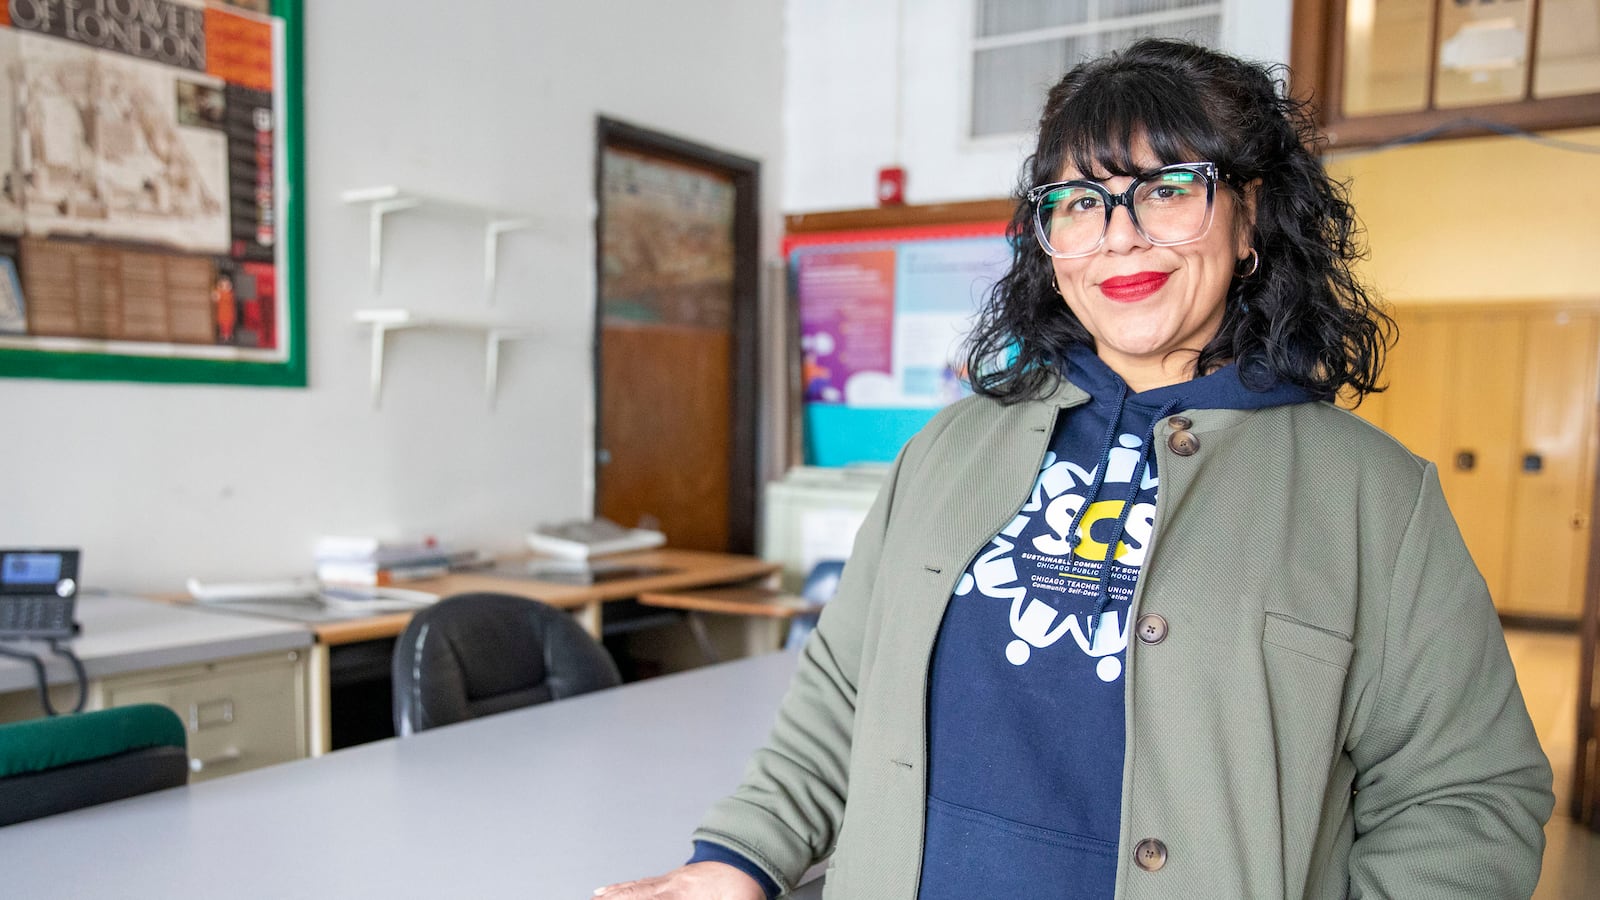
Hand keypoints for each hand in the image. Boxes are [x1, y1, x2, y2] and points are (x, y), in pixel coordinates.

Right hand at [593, 862, 765, 898]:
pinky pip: (640, 883)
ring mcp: (669, 879)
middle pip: (634, 893)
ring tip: (594, 898)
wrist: (748, 861)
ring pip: (634, 887)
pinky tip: (610, 890)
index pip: (646, 898)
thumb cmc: (743, 887)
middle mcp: (671, 884)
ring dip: (613, 894)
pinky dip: (622, 887)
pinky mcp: (671, 878)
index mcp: (682, 893)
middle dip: (612, 899)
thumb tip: (705, 899)